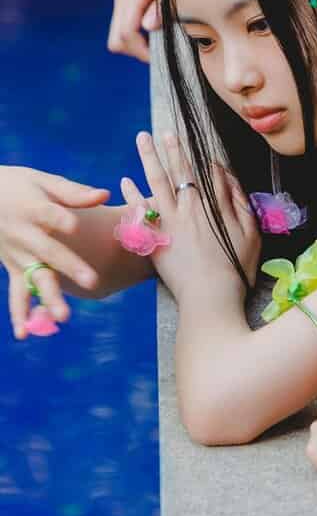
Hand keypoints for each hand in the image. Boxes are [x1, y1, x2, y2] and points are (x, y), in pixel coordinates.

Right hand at [1, 166, 107, 336]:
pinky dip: (19, 313)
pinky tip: (24, 334)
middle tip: (92, 282)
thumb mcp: (42, 181)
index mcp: (33, 208)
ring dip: (48, 297)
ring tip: (63, 317)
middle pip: (48, 252)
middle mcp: (24, 234)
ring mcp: (17, 254)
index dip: (61, 220)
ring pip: (34, 278)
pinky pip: (16, 293)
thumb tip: (105, 194)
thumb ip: (73, 192)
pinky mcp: (12, 268)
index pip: (49, 215)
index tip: (73, 226)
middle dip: (70, 267)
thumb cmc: (18, 185)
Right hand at [107, 0, 158, 62]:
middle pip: (117, 40)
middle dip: (138, 50)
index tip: (161, 56)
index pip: (127, 32)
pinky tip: (154, 35)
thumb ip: (164, 8)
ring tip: (160, 42)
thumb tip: (147, 25)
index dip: (143, 50)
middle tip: (160, 51)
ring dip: (137, 46)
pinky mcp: (125, 4)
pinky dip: (136, 39)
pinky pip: (122, 32)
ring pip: (117, 39)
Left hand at [129, 132, 259, 301]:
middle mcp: (189, 208)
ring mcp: (169, 222)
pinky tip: (124, 180)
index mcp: (213, 206)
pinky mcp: (155, 239)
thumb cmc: (236, 267)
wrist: (210, 297)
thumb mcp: (251, 232)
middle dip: (172, 147)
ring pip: (157, 181)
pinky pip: (139, 211)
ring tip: (142, 139)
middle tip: (165, 131)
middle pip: (179, 170)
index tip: (196, 143)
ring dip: (149, 158)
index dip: (201, 156)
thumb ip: (240, 202)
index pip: (206, 171)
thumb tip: (228, 177)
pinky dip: (132, 195)